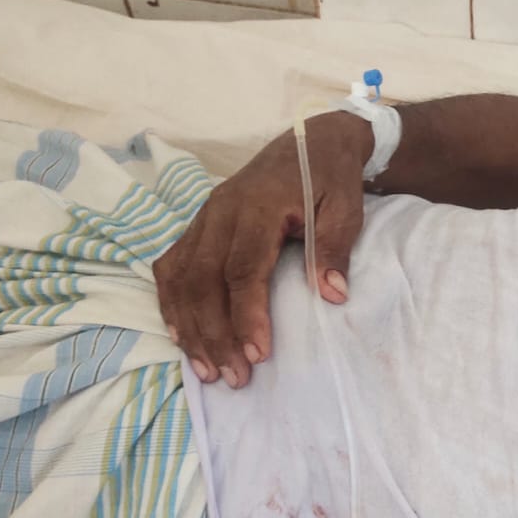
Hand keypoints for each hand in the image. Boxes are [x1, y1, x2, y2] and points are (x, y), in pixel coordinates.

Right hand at [152, 111, 372, 387]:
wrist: (313, 140)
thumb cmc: (331, 178)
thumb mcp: (346, 208)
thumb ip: (335, 248)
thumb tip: (331, 295)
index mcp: (258, 206)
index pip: (242, 269)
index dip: (246, 314)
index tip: (257, 354)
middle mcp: (221, 211)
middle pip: (204, 280)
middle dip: (214, 334)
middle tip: (232, 377)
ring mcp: (205, 217)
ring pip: (182, 277)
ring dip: (189, 327)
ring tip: (205, 370)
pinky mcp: (199, 225)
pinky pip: (172, 266)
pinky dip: (171, 302)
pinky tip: (180, 335)